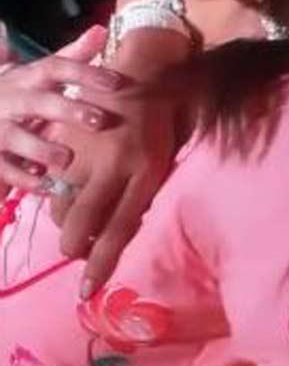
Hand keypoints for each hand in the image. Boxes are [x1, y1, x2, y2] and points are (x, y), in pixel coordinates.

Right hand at [0, 27, 122, 201]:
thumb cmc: (14, 93)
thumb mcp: (37, 74)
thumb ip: (70, 56)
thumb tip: (102, 31)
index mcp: (27, 78)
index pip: (55, 68)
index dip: (85, 73)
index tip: (117, 82)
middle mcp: (10, 99)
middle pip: (39, 102)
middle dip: (68, 110)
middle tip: (100, 121)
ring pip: (16, 137)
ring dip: (41, 148)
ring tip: (67, 159)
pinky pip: (4, 169)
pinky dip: (23, 178)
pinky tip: (45, 185)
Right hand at [50, 78, 178, 297]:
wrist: (144, 74)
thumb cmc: (160, 127)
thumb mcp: (160, 166)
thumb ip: (137, 202)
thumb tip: (112, 238)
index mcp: (144, 173)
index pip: (118, 230)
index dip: (100, 264)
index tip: (86, 291)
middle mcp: (112, 165)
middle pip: (80, 224)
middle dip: (75, 246)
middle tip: (80, 247)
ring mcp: (84, 151)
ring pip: (60, 205)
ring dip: (67, 218)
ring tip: (82, 208)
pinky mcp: (65, 137)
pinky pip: (52, 180)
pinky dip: (59, 192)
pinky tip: (71, 186)